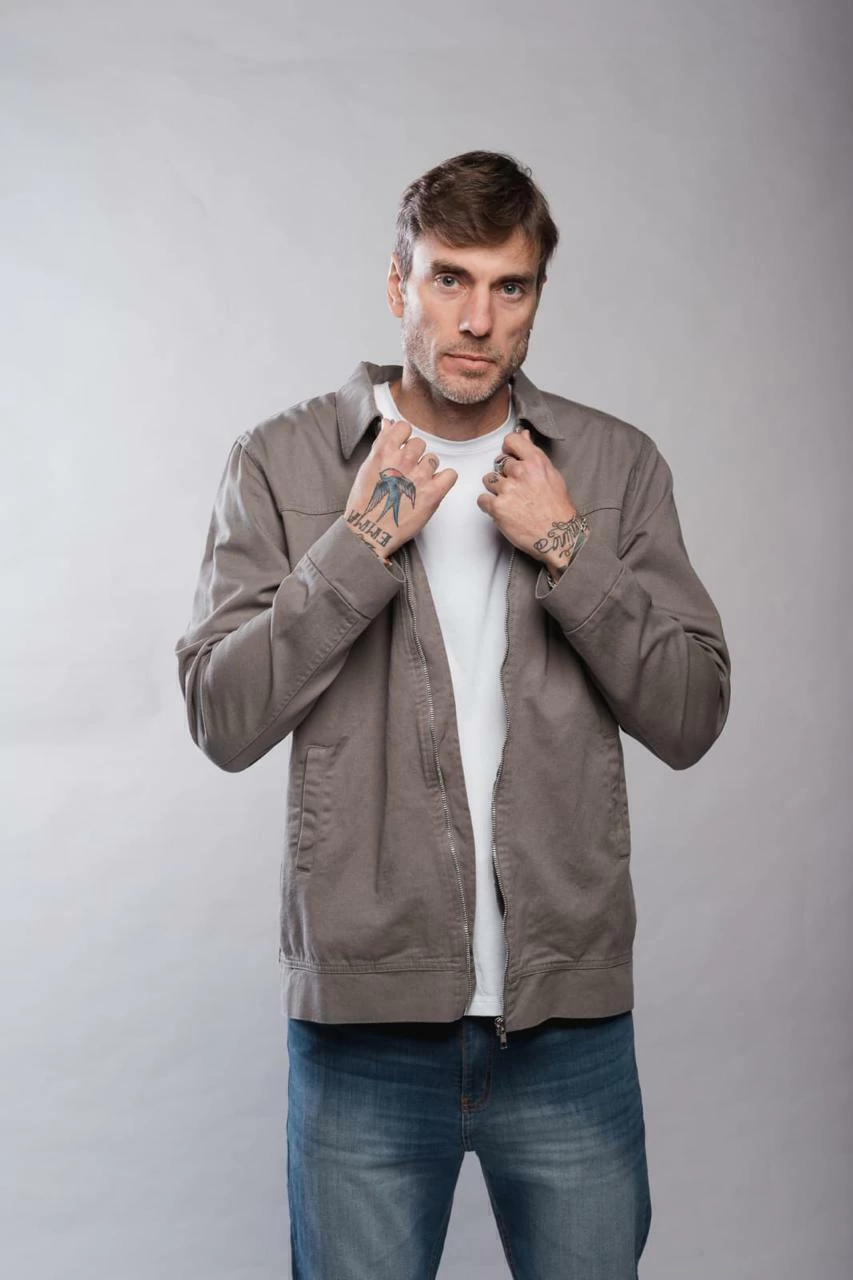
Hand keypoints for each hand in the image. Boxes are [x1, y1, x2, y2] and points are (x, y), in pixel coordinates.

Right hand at [343, 418, 457, 559]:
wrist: (369, 532)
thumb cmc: (365, 504)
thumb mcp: (367, 468)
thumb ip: (381, 444)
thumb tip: (388, 424)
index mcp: (384, 451)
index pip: (404, 427)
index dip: (404, 437)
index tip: (402, 447)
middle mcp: (403, 460)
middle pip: (420, 444)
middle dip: (415, 456)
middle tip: (407, 472)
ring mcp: (419, 476)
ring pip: (433, 459)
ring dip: (428, 469)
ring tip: (416, 484)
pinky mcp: (433, 493)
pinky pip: (450, 475)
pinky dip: (445, 480)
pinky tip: (433, 487)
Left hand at [477, 428, 579, 573]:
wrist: (559, 536)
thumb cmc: (557, 508)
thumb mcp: (551, 475)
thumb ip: (533, 454)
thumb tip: (523, 434)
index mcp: (535, 461)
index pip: (511, 441)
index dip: (508, 450)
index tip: (511, 458)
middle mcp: (520, 472)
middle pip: (499, 463)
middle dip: (504, 475)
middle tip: (517, 490)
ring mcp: (508, 490)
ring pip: (488, 480)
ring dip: (496, 490)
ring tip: (511, 502)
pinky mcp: (498, 507)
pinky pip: (482, 499)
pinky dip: (489, 506)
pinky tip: (503, 511)